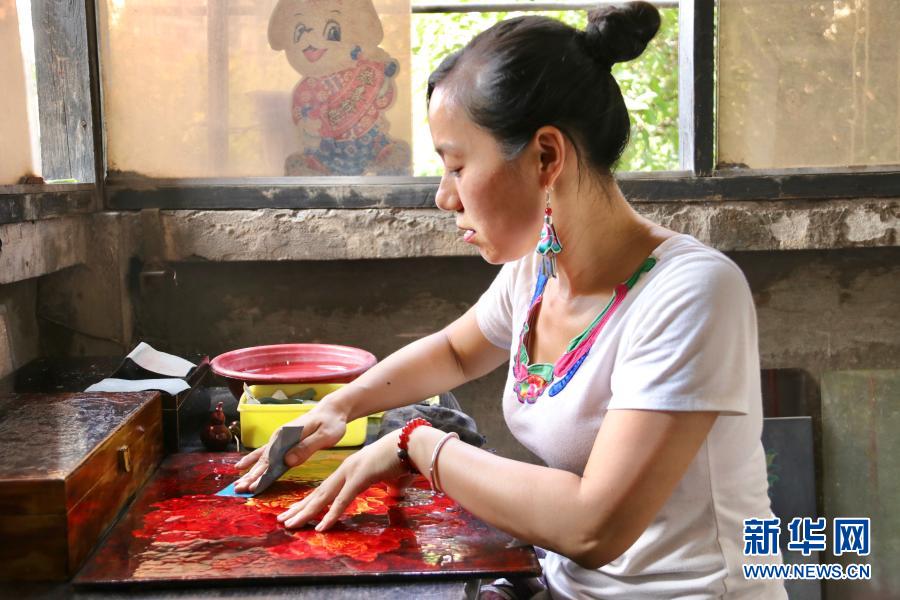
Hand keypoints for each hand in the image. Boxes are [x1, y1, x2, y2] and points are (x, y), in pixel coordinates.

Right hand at [233, 402, 347, 492]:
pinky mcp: (283, 442)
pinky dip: (254, 462)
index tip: (252, 486)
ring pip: (262, 458)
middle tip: (238, 489)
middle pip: (263, 460)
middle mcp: (279, 436)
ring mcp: (280, 439)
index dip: (261, 474)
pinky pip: (266, 453)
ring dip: (250, 471)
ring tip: (237, 484)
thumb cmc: (330, 422)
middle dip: (250, 476)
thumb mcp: (324, 435)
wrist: (331, 410)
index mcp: (287, 434)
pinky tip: (244, 468)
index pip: (271, 458)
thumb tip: (288, 461)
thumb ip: (306, 447)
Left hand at [276, 430, 410, 530]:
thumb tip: (395, 494)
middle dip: (300, 508)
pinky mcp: (360, 477)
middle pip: (319, 493)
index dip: (310, 501)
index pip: (326, 488)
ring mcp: (352, 472)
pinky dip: (331, 514)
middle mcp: (346, 470)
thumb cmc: (404, 458)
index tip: (296, 511)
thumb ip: (391, 487)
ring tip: (290, 524)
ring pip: (324, 496)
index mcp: (352, 469)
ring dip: (306, 512)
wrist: (412, 443)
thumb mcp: (393, 477)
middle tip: (283, 520)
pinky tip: (321, 526)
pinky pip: (343, 500)